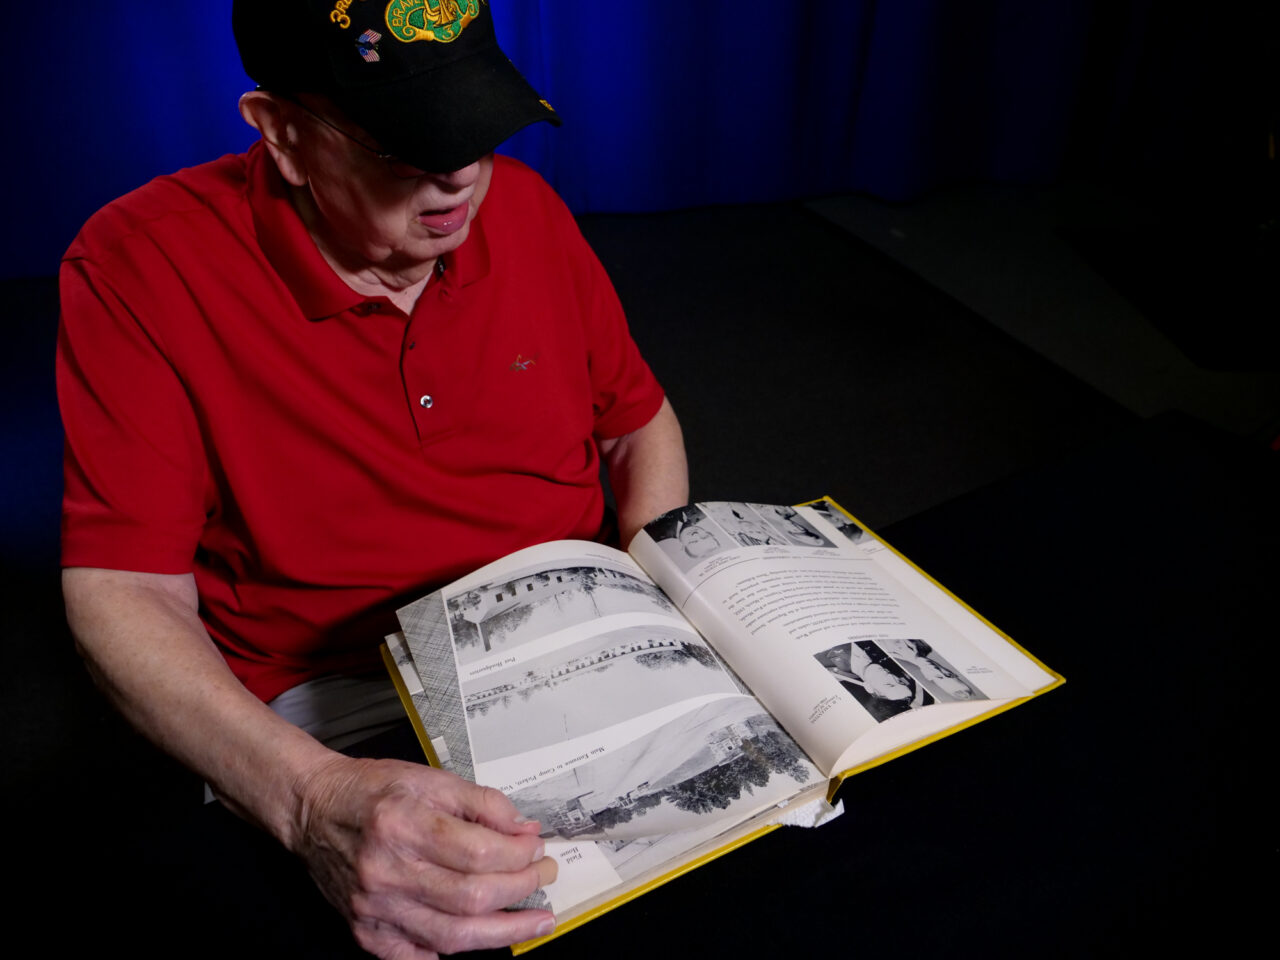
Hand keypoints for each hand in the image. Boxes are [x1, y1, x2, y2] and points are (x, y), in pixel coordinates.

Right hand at [290, 755, 556, 958]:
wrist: (313, 809)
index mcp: (403, 823)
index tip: (537, 848)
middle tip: (545, 878)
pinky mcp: (365, 931)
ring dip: (503, 932)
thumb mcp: (430, 779)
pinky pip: (417, 957)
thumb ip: (481, 803)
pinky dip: (452, 953)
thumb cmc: (370, 791)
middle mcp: (386, 870)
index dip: (518, 855)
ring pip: (452, 936)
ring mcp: (374, 908)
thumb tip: (524, 830)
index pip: (478, 852)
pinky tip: (480, 939)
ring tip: (536, 922)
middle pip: (471, 897)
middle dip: (520, 890)